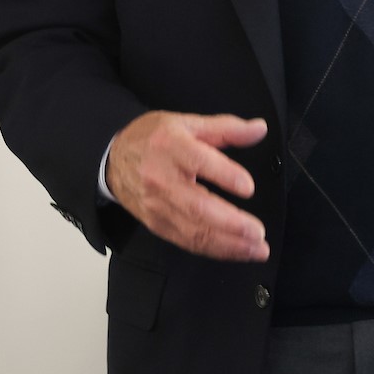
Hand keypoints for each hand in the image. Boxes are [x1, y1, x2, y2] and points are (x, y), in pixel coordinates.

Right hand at [108, 111, 270, 261]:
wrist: (113, 160)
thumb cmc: (153, 140)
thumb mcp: (188, 123)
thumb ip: (227, 128)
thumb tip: (260, 129)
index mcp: (170, 146)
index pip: (199, 161)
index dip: (225, 176)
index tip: (248, 187)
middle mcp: (161, 179)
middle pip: (197, 206)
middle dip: (231, 224)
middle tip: (257, 232)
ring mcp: (157, 206)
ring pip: (194, 231)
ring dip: (229, 244)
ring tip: (257, 248)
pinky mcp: (156, 224)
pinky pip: (187, 242)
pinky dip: (215, 250)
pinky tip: (237, 251)